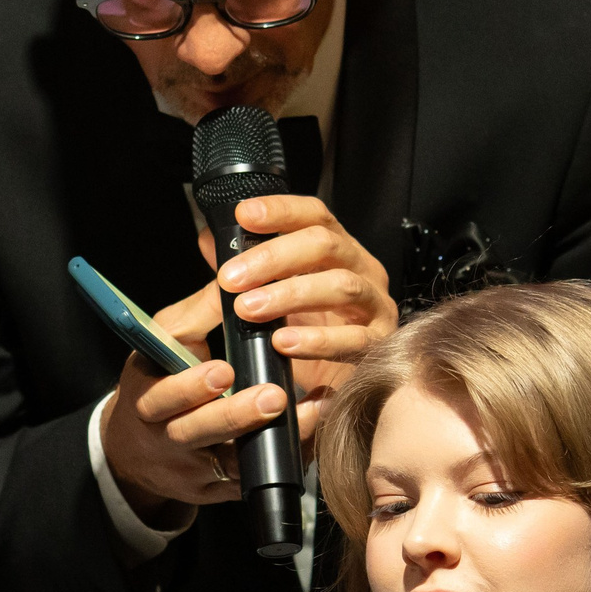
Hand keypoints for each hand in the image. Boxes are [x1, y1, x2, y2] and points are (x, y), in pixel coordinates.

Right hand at [97, 277, 308, 521]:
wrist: (137, 452)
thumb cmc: (158, 381)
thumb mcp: (162, 346)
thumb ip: (197, 313)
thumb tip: (233, 274)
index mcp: (146, 398)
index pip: (163, 395)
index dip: (190, 387)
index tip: (223, 371)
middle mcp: (166, 439)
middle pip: (196, 433)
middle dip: (234, 416)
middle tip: (274, 395)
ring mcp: (194, 470)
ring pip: (231, 464)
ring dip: (272, 437)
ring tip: (309, 411)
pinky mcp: (220, 491)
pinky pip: (257, 478)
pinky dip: (289, 456)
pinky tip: (315, 430)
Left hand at [206, 195, 396, 432]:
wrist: (334, 381)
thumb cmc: (306, 329)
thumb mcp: (271, 295)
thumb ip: (246, 268)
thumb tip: (210, 239)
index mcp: (337, 249)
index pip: (313, 215)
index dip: (280, 210)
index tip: (244, 215)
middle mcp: (362, 268)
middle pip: (325, 244)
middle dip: (274, 258)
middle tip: (232, 278)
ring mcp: (376, 303)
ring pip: (341, 286)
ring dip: (291, 295)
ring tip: (249, 309)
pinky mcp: (379, 341)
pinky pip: (353, 338)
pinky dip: (317, 340)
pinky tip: (283, 343)